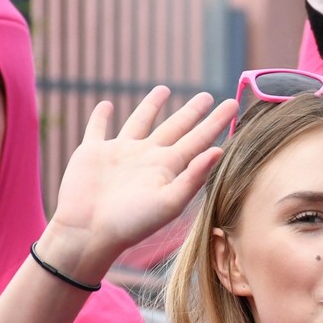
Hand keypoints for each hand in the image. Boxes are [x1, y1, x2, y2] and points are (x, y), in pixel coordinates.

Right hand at [44, 88, 233, 277]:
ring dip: (151, 106)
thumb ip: (193, 177)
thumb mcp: (169, 202)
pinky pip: (97, 129)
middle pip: (175, 127)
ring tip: (164, 89)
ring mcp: (119, 154)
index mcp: (167, 169)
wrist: (89, 233)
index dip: (215, 122)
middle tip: (208, 96)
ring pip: (139, 121)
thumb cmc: (131, 223)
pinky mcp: (92, 152)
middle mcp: (146, 158)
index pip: (198, 140)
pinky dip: (100, 117)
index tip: (233, 104)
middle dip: (191, 112)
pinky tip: (106, 105)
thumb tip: (218, 151)